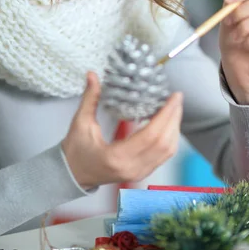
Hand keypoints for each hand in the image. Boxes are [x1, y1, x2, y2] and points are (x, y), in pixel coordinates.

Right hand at [61, 72, 182, 189]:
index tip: (173, 97)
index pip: (150, 135)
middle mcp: (132, 168)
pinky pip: (163, 156)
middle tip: (177, 98)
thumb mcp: (80, 123)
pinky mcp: (142, 173)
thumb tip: (93, 75)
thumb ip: (90, 98)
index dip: (166, 115)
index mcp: (117, 157)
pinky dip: (170, 138)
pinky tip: (169, 123)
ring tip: (175, 108)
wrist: (72, 174)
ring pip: (167, 151)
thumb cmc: (75, 151)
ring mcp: (139, 173)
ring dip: (174, 128)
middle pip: (164, 143)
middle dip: (174, 118)